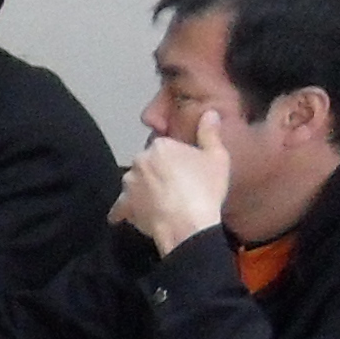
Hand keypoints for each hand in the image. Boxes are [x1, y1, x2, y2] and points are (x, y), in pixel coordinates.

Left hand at [117, 109, 234, 254]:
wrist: (188, 225)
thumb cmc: (205, 190)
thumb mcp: (217, 158)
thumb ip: (210, 133)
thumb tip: (210, 113)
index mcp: (160, 146)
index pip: (166, 148)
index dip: (177, 160)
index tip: (187, 171)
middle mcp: (139, 160)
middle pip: (149, 164)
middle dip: (159, 173)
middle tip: (177, 187)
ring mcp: (129, 182)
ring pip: (136, 182)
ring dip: (144, 189)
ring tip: (162, 202)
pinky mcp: (125, 204)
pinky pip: (122, 207)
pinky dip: (124, 211)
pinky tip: (130, 215)